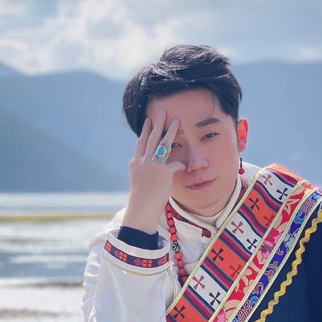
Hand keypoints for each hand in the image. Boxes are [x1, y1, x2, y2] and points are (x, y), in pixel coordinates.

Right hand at [122, 110, 185, 233]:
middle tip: (163, 112)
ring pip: (163, 144)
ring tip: (176, 121)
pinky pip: (176, 164)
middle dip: (158, 124)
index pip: (142, 142)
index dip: (146, 131)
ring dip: (171, 131)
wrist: (141, 210)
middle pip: (152, 138)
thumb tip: (148, 163)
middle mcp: (143, 161)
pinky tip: (185, 167)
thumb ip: (143, 169)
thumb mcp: (138, 180)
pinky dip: (181, 165)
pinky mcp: (163, 173)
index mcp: (136, 162)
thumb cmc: (141, 199)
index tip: (149, 120)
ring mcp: (153, 166)